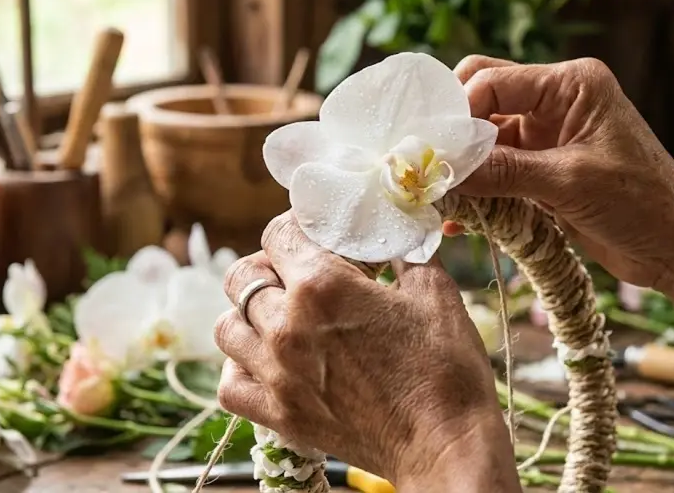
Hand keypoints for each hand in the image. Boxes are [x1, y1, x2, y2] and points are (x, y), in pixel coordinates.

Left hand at [214, 212, 520, 491]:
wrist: (445, 445)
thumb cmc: (446, 368)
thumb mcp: (434, 292)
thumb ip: (403, 254)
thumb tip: (392, 235)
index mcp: (323, 286)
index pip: (278, 234)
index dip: (297, 229)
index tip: (317, 239)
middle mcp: (287, 326)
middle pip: (243, 275)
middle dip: (270, 266)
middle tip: (301, 275)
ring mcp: (277, 375)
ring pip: (228, 327)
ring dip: (251, 314)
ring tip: (283, 318)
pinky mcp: (279, 415)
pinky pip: (230, 384)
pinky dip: (241, 367)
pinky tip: (269, 362)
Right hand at [448, 55, 673, 398]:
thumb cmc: (642, 203)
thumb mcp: (568, 183)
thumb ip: (504, 172)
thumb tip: (442, 171)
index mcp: (570, 85)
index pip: (493, 80)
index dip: (457, 111)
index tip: (429, 149)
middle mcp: (556, 102)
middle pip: (482, 101)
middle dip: (453, 134)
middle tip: (424, 167)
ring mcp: (549, 137)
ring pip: (484, 141)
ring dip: (462, 168)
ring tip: (434, 198)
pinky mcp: (544, 171)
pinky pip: (496, 173)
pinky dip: (478, 193)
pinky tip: (459, 220)